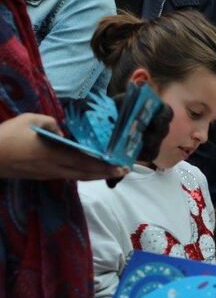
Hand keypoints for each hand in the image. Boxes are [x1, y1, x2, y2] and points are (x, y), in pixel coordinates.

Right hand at [0, 113, 126, 180]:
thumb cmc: (7, 136)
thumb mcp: (29, 120)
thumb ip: (50, 123)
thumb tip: (63, 131)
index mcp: (54, 154)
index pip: (86, 161)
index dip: (105, 165)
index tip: (120, 165)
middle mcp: (55, 167)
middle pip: (87, 173)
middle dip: (106, 172)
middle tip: (123, 171)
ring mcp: (49, 174)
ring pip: (79, 176)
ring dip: (96, 175)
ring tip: (110, 171)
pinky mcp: (43, 176)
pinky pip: (68, 176)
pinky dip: (82, 174)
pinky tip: (88, 171)